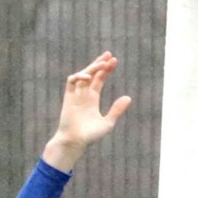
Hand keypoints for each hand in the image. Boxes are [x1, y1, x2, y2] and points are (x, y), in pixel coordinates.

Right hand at [42, 52, 131, 171]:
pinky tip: (88, 77)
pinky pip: (71, 82)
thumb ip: (117, 110)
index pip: (99, 79)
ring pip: (82, 75)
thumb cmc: (90, 136)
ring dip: (92, 67)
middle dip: (99, 63)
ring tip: (102, 63)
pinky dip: (79, 76)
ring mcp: (76, 95)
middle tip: (109, 54)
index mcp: (92, 99)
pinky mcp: (68, 98)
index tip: (114, 61)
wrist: (75, 142)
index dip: (106, 70)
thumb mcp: (108, 122)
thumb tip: (129, 97)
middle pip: (91, 74)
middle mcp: (84, 95)